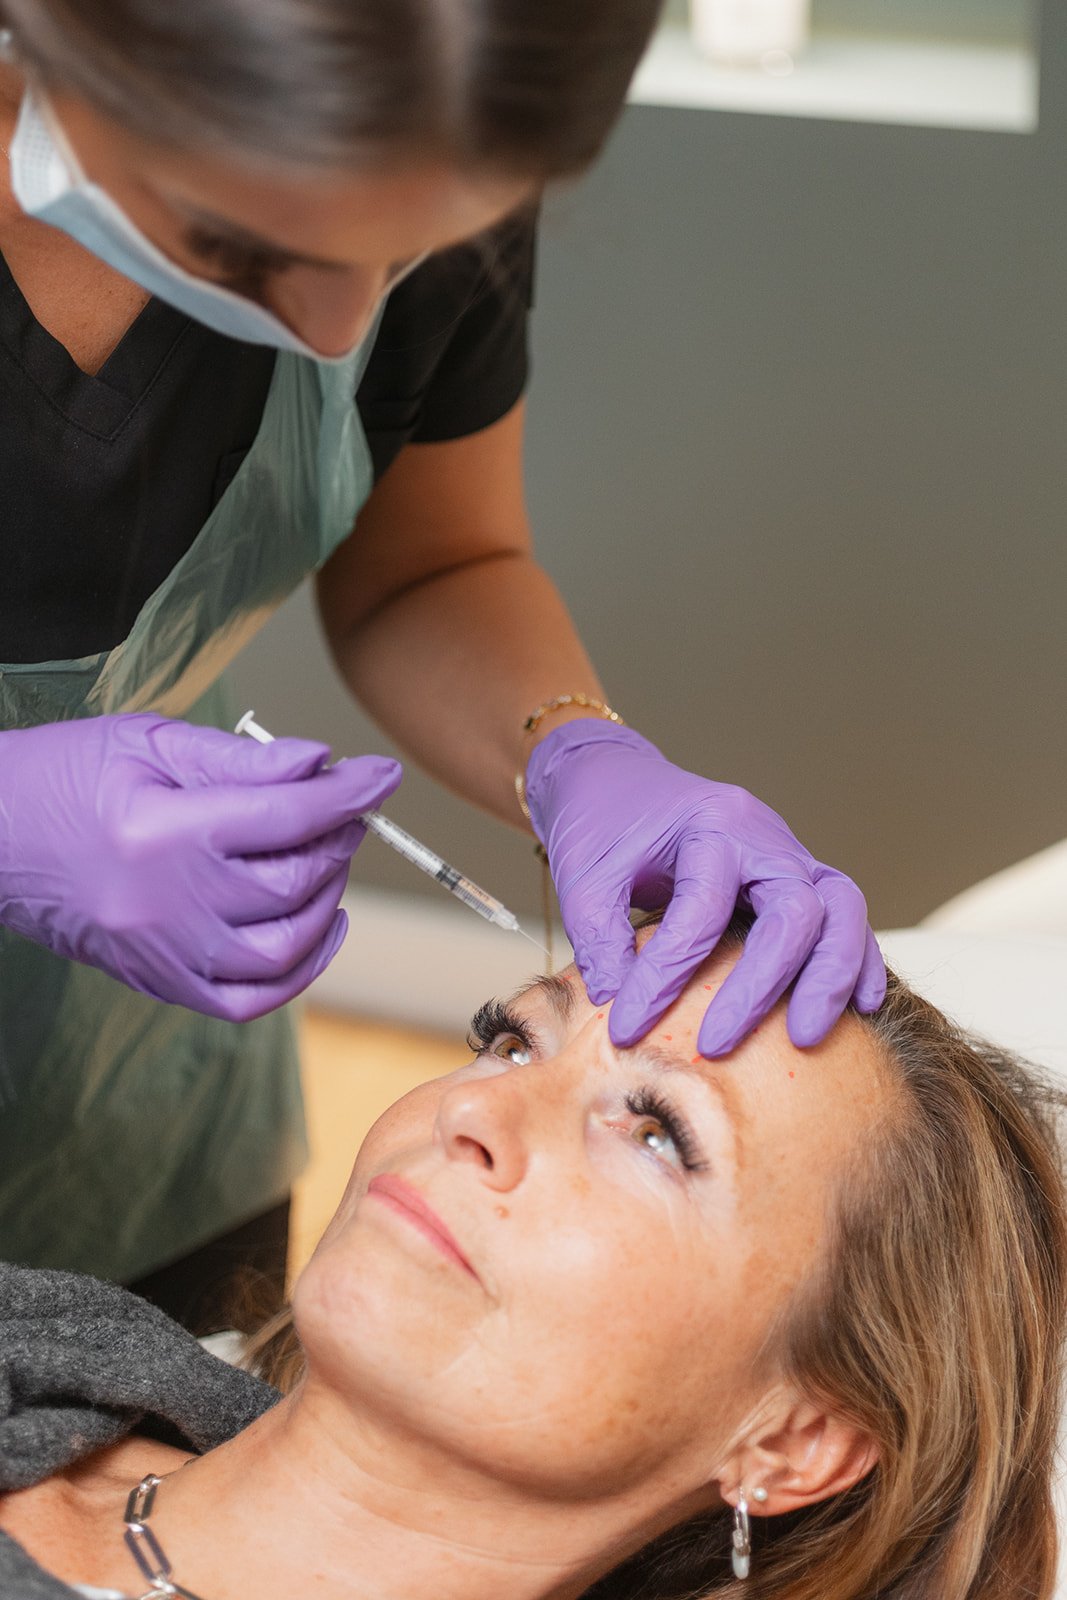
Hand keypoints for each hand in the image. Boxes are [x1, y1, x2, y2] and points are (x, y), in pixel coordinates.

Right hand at [0, 714, 401, 1019]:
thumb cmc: (62, 778)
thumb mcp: (146, 743)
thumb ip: (238, 758)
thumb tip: (318, 764)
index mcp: (163, 833)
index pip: (286, 817)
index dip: (348, 793)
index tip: (381, 775)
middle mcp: (166, 904)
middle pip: (293, 885)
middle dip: (338, 842)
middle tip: (345, 810)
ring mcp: (163, 953)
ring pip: (284, 949)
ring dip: (327, 903)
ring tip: (326, 861)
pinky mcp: (158, 981)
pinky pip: (249, 1000)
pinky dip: (299, 971)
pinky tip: (321, 928)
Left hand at [523, 721, 884, 1055]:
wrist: (618, 780)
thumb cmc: (602, 825)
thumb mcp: (583, 877)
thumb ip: (599, 938)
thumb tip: (620, 1004)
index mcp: (709, 824)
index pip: (700, 911)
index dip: (663, 977)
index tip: (625, 1029)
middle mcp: (762, 835)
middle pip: (796, 908)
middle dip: (766, 984)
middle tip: (720, 1044)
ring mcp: (789, 853)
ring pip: (841, 908)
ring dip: (831, 975)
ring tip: (806, 1036)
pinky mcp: (798, 875)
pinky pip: (844, 915)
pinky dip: (856, 959)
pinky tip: (859, 1006)